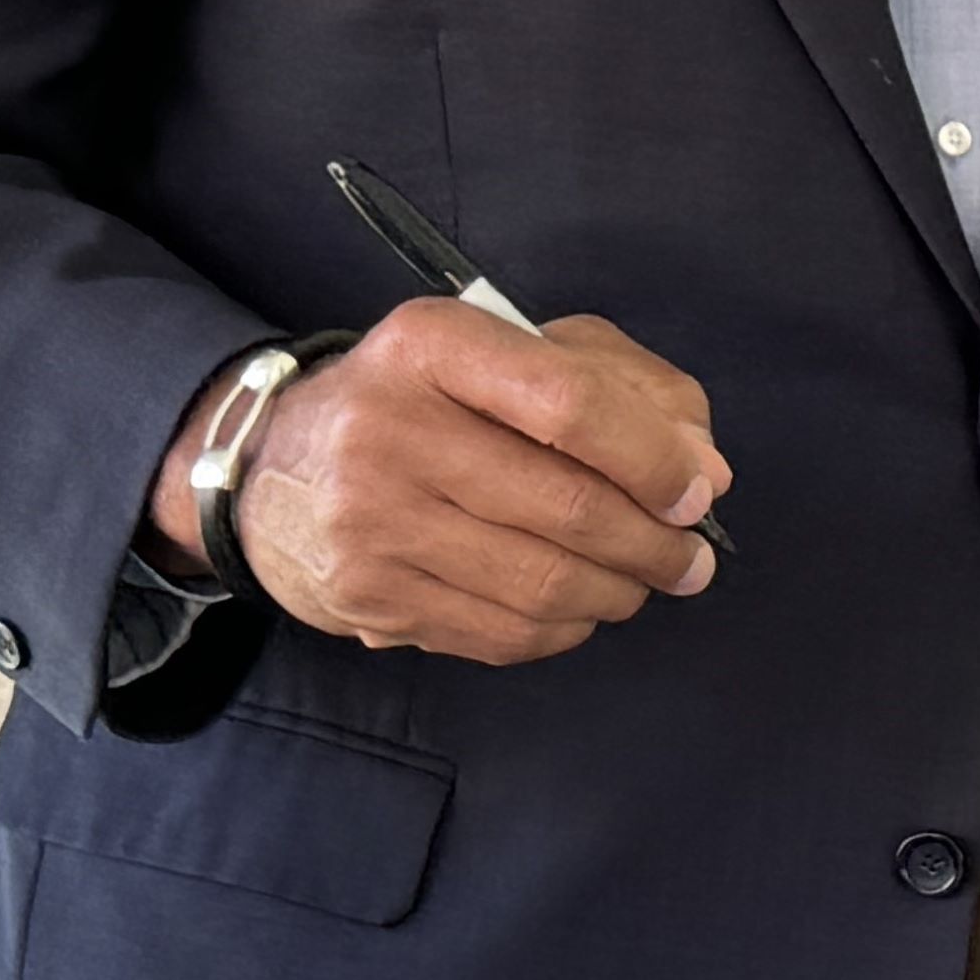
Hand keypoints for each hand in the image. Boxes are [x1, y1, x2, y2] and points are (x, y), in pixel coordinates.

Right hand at [144, 300, 728, 662]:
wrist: (274, 463)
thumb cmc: (428, 397)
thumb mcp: (517, 350)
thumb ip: (628, 389)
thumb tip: (704, 473)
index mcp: (433, 346)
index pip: (569, 405)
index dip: (653, 458)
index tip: (696, 495)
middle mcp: (388, 429)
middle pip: (567, 508)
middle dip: (655, 544)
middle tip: (691, 559)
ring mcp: (369, 522)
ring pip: (543, 583)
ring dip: (619, 593)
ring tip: (642, 582)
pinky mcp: (366, 596)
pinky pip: (503, 633)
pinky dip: (564, 628)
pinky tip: (578, 606)